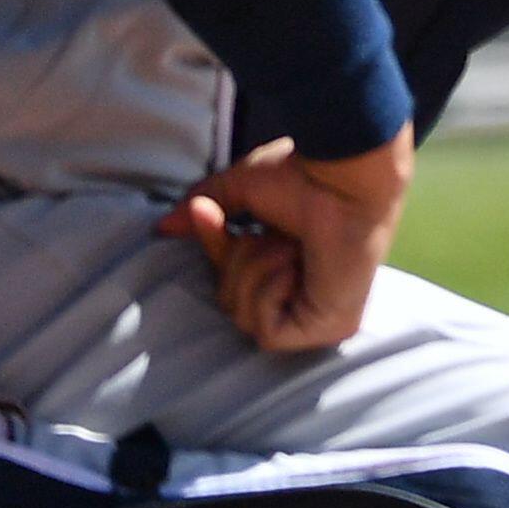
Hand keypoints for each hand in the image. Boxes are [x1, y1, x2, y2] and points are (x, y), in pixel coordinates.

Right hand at [178, 129, 412, 352]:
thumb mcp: (243, 187)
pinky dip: (271, 292)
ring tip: (292, 245)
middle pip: (231, 300)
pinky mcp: (328, 328)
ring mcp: (320, 312)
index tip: (205, 213)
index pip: (233, 273)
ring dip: (258, 272)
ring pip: (244, 317)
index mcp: (294, 256)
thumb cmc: (308, 175)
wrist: (345, 179)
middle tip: (270, 234)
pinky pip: (268, 332)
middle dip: (238, 261)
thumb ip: (206, 207)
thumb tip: (163, 225)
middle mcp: (310, 287)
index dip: (216, 248)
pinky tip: (298, 267)